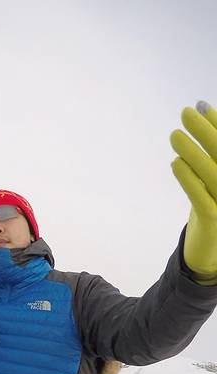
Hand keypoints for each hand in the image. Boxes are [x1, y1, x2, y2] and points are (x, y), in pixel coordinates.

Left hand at [170, 100, 216, 283]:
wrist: (212, 254)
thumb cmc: (211, 209)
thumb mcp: (211, 180)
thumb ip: (209, 153)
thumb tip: (199, 111)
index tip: (200, 107)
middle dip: (207, 131)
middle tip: (185, 112)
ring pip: (213, 174)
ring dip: (193, 152)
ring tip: (174, 135)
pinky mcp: (215, 222)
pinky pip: (201, 198)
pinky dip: (188, 179)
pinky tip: (175, 164)